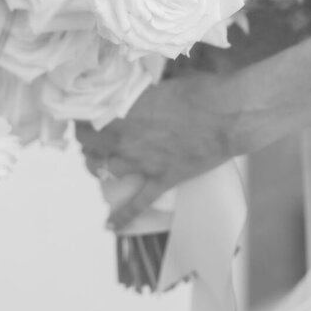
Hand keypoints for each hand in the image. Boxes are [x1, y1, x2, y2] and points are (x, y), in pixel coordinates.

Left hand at [75, 72, 242, 231]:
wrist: (229, 115)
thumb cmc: (198, 90)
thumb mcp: (161, 85)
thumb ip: (142, 94)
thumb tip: (136, 94)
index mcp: (122, 111)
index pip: (86, 117)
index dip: (82, 117)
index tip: (84, 115)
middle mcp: (125, 138)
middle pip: (90, 145)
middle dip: (88, 141)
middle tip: (92, 138)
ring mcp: (142, 162)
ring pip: (106, 170)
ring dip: (100, 167)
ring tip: (100, 163)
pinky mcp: (162, 178)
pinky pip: (138, 203)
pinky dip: (122, 216)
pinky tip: (109, 225)